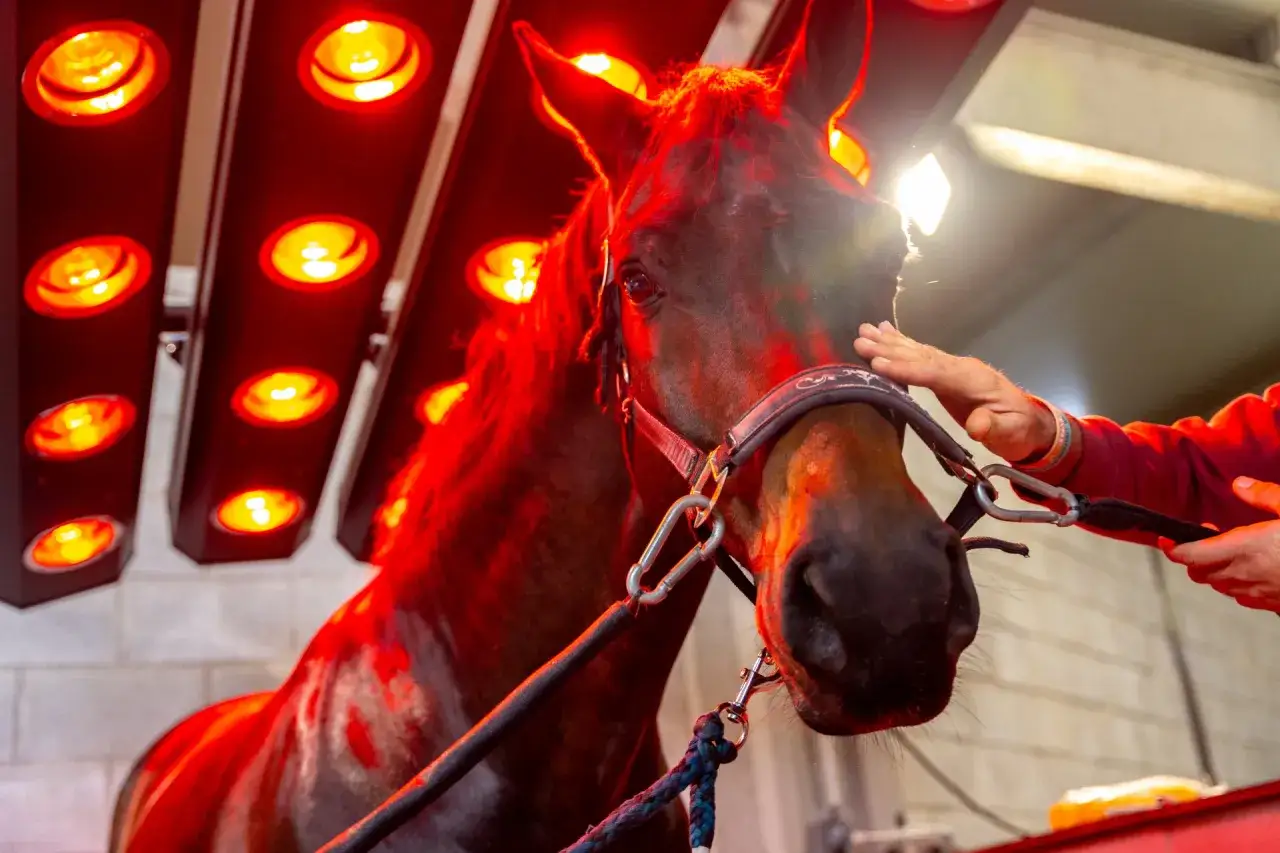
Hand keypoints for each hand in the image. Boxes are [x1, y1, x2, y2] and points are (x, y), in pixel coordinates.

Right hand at [854, 322, 1057, 461]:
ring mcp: (954, 367)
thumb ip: (994, 427)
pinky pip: (921, 355)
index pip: (935, 373)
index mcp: (973, 380)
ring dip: (890, 342)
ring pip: (918, 352)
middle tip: (861, 340)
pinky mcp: (947, 372)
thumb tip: (976, 426)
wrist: (1030, 424)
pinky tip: (885, 332)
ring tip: (864, 331)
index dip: (907, 369)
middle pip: (921, 356)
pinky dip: (902, 343)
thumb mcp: (1011, 433)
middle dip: (890, 349)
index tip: (879, 364)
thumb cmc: (1018, 431)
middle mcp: (960, 367)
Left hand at [1161, 477, 1279, 612]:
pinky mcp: (1279, 605)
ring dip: (1215, 571)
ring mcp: (1264, 594)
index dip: (1172, 549)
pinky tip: (1254, 570)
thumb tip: (1238, 484)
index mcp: (1247, 548)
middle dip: (1193, 558)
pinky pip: (1247, 598)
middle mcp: (1248, 575)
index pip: (1191, 555)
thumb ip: (1264, 496)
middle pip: (1200, 574)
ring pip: (1222, 587)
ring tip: (1227, 551)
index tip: (1165, 538)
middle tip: (1203, 537)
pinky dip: (1239, 584)